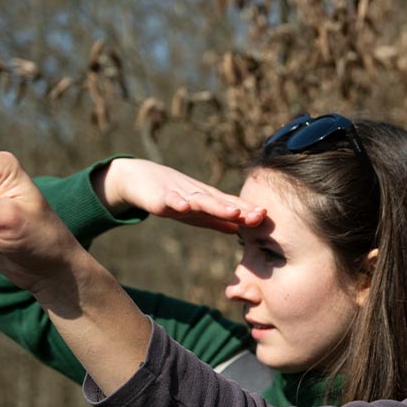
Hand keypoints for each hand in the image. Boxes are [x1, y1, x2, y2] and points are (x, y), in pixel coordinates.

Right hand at [98, 158, 264, 233]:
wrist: (139, 178)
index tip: (267, 217)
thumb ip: (216, 219)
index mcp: (207, 201)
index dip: (248, 212)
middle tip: (259, 215)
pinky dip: (176, 202)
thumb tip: (238, 228)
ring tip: (233, 211)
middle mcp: (197, 196)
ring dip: (217, 206)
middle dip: (241, 209)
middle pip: (222, 203)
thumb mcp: (196, 210)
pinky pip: (169, 201)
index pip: (231, 206)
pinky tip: (183, 206)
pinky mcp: (160, 198)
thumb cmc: (172, 194)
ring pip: (200, 202)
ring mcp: (179, 196)